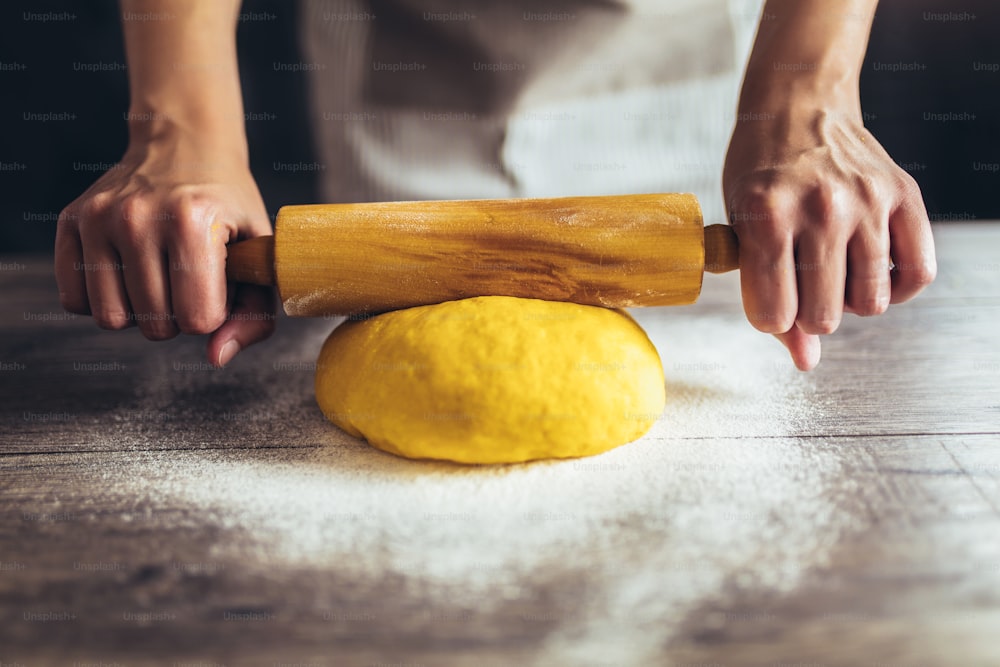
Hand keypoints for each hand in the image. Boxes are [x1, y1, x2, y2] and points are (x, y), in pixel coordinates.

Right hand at [55, 129, 274, 366]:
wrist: (185, 146)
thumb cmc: (228, 209)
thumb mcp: (259, 255)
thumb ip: (254, 315)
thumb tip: (215, 359)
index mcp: (192, 222)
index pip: (198, 320)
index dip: (213, 314)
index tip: (217, 285)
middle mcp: (138, 217)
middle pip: (156, 326)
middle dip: (178, 316)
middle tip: (188, 278)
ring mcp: (99, 217)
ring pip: (112, 319)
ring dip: (140, 312)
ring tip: (159, 277)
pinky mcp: (71, 221)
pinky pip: (74, 301)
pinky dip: (104, 299)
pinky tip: (128, 273)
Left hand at [723, 103, 936, 370]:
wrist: (796, 106)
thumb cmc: (760, 174)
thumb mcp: (743, 229)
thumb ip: (767, 295)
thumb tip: (806, 362)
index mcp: (767, 217)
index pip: (773, 314)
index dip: (770, 317)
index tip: (770, 297)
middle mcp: (820, 208)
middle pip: (824, 316)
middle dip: (809, 314)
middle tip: (801, 282)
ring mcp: (867, 200)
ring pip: (870, 304)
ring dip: (850, 301)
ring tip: (833, 271)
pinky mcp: (903, 194)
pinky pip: (918, 273)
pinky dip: (896, 288)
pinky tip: (872, 273)